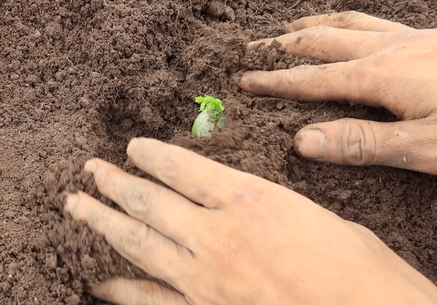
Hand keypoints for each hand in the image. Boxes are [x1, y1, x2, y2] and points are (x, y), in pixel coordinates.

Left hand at [63, 138, 436, 304]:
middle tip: (89, 171)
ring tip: (76, 206)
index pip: (181, 167)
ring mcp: (204, 279)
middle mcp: (216, 235)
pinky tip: (100, 282)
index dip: (149, 154)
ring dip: (101, 222)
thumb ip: (267, 205)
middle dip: (113, 183)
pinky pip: (149, 299)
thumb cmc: (360, 270)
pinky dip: (121, 290)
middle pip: (148, 201)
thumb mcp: (315, 216)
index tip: (131, 147)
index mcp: (247, 200)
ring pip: (137, 243)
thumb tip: (241, 200)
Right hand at [236, 11, 436, 174]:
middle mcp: (390, 48)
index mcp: (380, 75)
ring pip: (347, 24)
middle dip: (281, 47)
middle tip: (251, 50)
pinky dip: (346, 22)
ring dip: (311, 27)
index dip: (273, 82)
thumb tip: (301, 142)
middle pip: (321, 41)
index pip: (311, 79)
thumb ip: (362, 143)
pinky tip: (349, 31)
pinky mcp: (431, 38)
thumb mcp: (424, 147)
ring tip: (288, 28)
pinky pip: (373, 21)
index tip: (242, 81)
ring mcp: (412, 38)